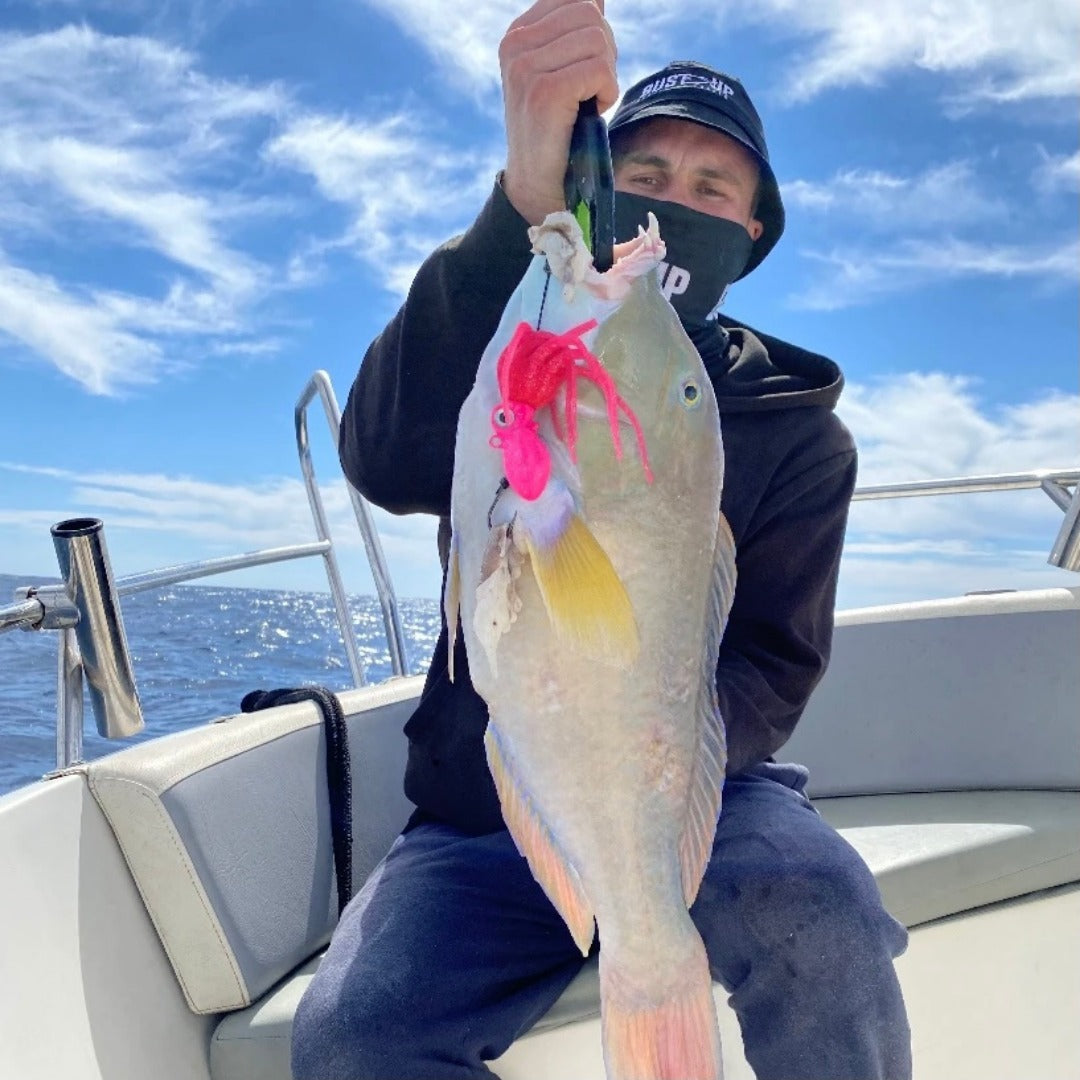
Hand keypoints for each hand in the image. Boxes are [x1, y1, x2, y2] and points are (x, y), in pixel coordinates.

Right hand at [499, 0, 617, 224]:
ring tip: (586, 103)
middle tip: (589, 91)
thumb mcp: (560, 72)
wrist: (538, 184)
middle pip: (590, 15)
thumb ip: (573, 33)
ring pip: (598, 41)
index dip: (595, 33)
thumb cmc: (557, 130)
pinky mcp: (544, 92)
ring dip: (605, 76)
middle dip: (604, 53)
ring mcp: (526, 68)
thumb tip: (598, 0)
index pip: (576, 1)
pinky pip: (600, 71)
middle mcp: (515, 45)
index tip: (582, 70)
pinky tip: (590, 112)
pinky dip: (606, 93)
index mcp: (517, 35)